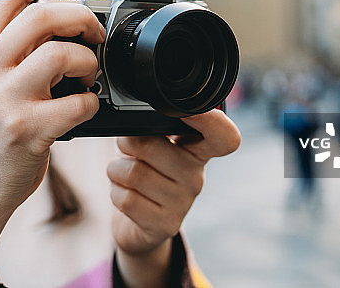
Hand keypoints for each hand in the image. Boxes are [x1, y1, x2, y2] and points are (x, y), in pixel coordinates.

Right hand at [0, 0, 104, 284]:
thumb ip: (12, 44)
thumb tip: (64, 10)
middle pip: (42, 15)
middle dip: (81, 17)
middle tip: (94, 32)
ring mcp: (3, 100)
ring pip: (61, 55)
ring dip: (88, 61)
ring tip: (88, 75)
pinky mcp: (25, 131)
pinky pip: (78, 103)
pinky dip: (92, 102)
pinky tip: (85, 107)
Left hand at [107, 110, 239, 286]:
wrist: (139, 226)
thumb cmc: (145, 175)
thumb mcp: (153, 148)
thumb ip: (152, 130)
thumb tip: (136, 119)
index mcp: (197, 150)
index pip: (223, 136)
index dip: (211, 121)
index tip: (189, 112)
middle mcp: (196, 176)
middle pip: (149, 145)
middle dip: (125, 145)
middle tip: (128, 152)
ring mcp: (183, 202)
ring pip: (133, 173)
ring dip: (116, 171)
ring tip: (124, 175)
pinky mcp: (166, 224)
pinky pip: (126, 199)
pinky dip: (116, 193)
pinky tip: (125, 195)